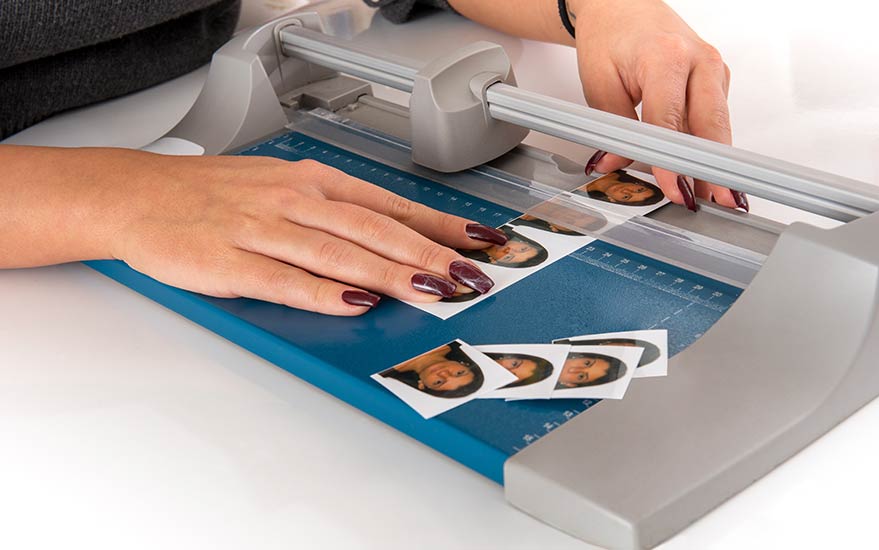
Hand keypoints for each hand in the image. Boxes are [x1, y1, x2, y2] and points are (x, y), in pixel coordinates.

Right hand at [0, 146, 505, 315]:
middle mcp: (294, 200)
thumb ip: (336, 215)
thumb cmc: (216, 195)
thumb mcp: (284, 188)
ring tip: (430, 291)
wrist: (139, 195)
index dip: (438, 226)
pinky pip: (282, 278)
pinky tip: (354, 303)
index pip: (388, 204)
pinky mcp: (228, 262)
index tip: (478, 242)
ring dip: (389, 272)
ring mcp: (261, 230)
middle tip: (469, 276)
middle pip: (373, 228)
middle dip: (427, 254)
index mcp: (310, 182)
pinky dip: (321, 292)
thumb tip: (394, 242)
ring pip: (336, 252)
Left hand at [571, 0, 747, 210]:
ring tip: (715, 199)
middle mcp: (700, 61)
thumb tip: (617, 164)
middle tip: (716, 203)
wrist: (622, 8)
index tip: (674, 188)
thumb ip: (611, 128)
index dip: (672, 160)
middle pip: (711, 126)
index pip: (671, 121)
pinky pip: (715, 120)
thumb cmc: (610, 37)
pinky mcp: (717, 81)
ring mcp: (714, 70)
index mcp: (667, 56)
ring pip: (718, 126)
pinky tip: (707, 174)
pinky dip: (709, 148)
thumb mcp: (599, 83)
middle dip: (713, 170)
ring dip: (716, 164)